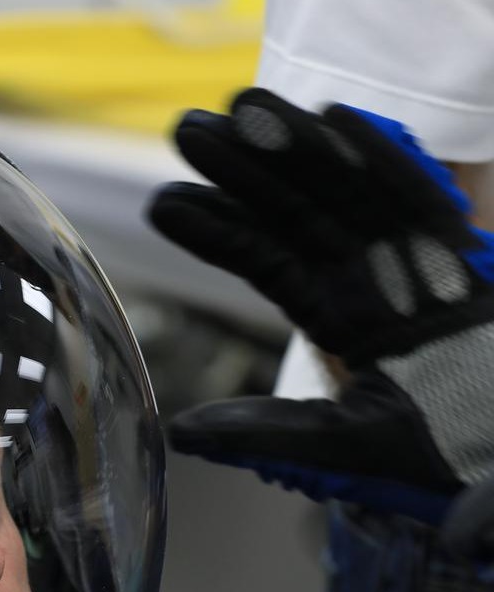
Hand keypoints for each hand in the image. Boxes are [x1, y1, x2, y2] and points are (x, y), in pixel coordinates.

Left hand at [147, 87, 493, 557]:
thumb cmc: (427, 453)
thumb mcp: (331, 446)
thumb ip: (261, 434)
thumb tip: (180, 433)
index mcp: (336, 319)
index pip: (266, 262)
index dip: (218, 231)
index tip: (163, 204)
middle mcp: (368, 279)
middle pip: (297, 210)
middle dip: (244, 169)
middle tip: (188, 129)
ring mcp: (413, 260)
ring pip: (346, 189)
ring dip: (296, 146)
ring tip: (242, 105)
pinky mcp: (460, 254)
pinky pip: (418, 196)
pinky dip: (383, 158)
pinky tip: (336, 122)